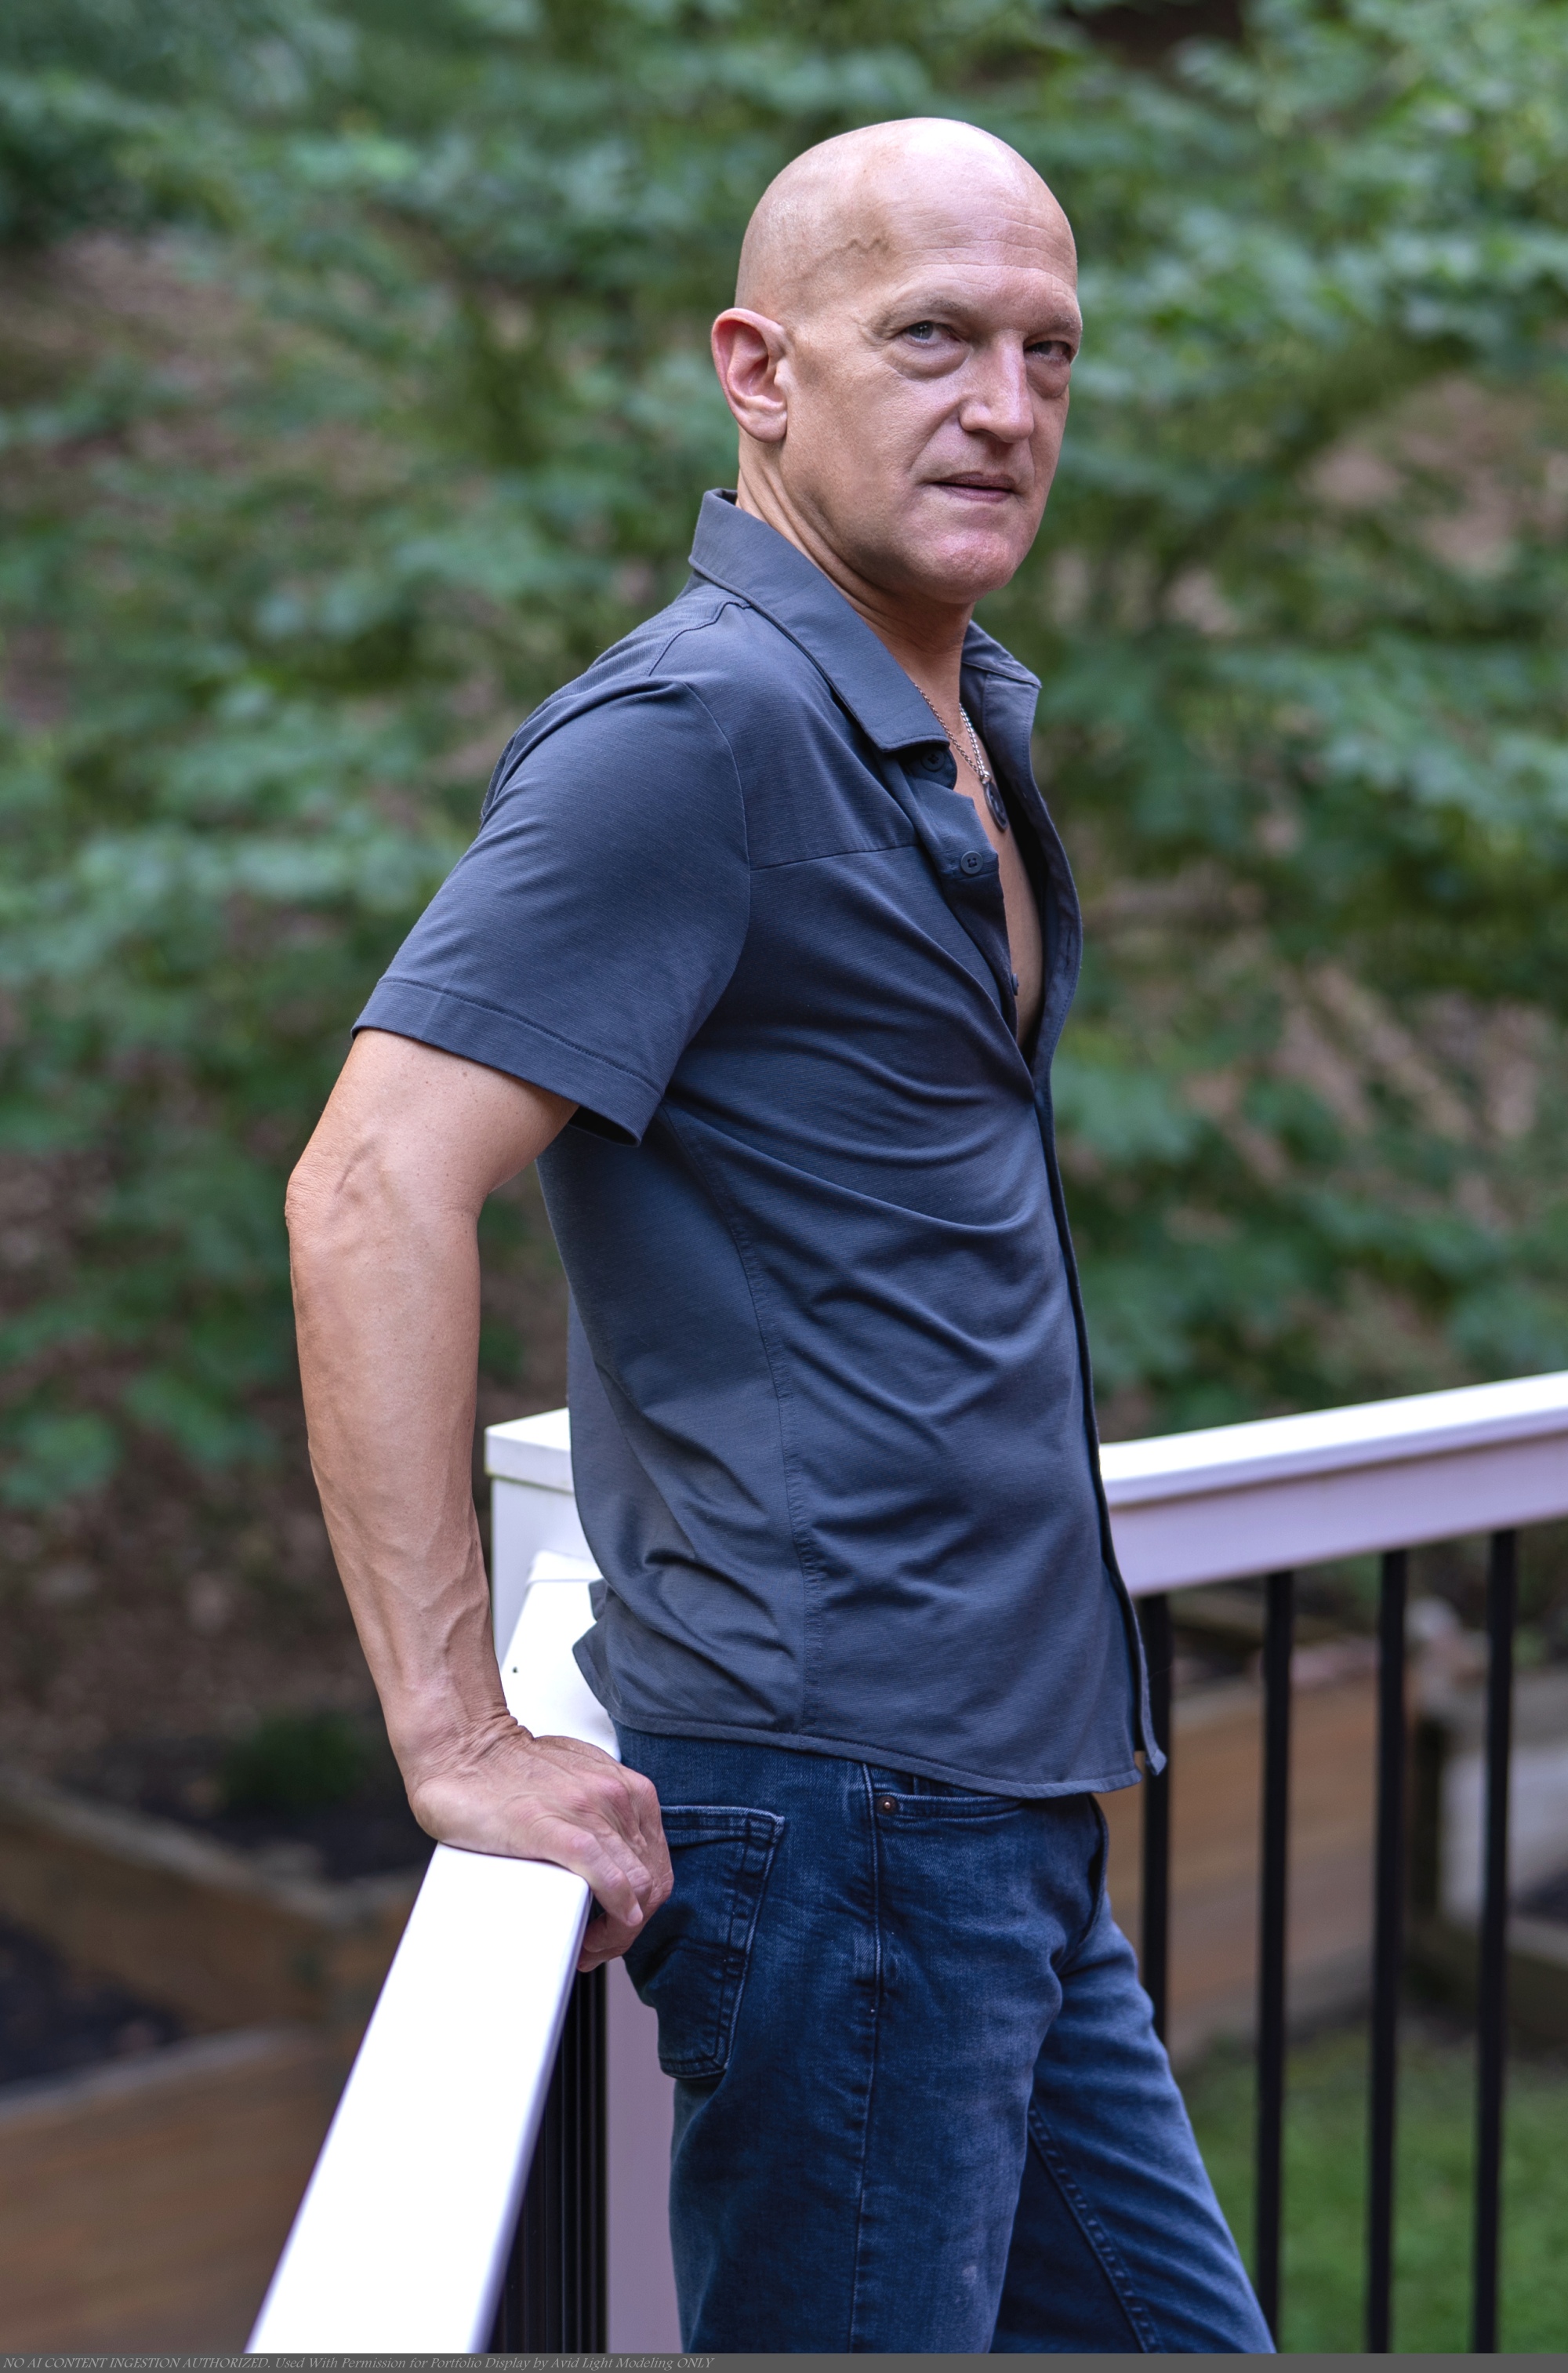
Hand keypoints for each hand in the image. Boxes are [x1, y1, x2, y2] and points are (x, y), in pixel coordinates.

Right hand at [406, 1719, 671, 1969]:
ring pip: (637, 1889)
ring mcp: (589, 1812)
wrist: (464, 1749)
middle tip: (598, 1943)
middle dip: (630, 1926)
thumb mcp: (577, 1781)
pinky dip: (611, 1915)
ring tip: (586, 1944)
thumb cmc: (509, 1770)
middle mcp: (616, 1796)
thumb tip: (611, 1859)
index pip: (657, 1864)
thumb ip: (602, 1811)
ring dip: (616, 1932)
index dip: (642, 1906)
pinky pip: (608, 1881)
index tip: (615, 1925)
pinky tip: (592, 1933)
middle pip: (652, 1882)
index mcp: (627, 1788)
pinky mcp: (557, 1830)